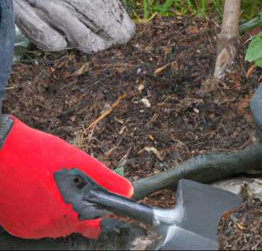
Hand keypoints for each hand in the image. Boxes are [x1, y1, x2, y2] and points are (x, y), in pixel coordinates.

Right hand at [0, 116, 132, 239]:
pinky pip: (38, 225)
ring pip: (56, 224)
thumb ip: (105, 179)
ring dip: (58, 210)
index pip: (95, 227)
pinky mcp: (19, 228)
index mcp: (72, 209)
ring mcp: (34, 228)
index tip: (98, 207)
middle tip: (68, 187)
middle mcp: (53, 225)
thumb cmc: (40, 154)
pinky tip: (37, 193)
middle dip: (77, 208)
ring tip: (50, 186)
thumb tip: (127, 191)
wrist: (3, 155)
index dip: (99, 216)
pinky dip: (40, 213)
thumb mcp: (79, 161)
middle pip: (75, 224)